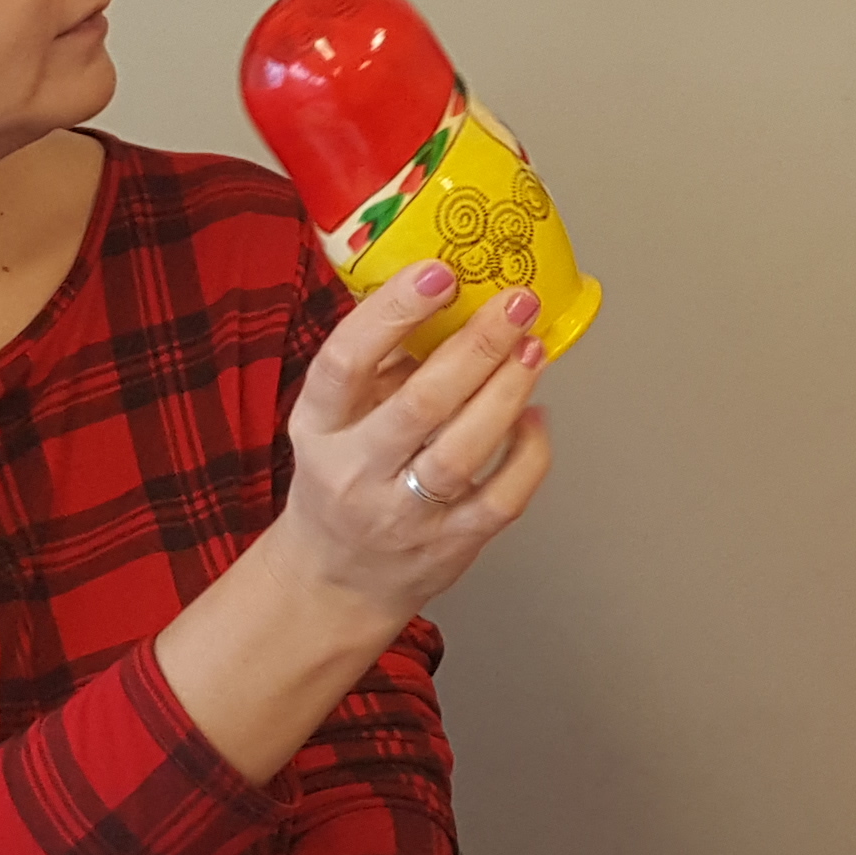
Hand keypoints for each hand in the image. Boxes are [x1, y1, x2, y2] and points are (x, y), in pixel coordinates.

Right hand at [158, 267, 551, 788]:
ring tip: (532, 347)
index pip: (345, 363)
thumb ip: (378, 365)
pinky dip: (529, 453)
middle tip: (516, 301)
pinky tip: (536, 415)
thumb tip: (447, 296)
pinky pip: (502, 497)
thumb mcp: (332, 420)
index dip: (391, 314)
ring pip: (464, 451)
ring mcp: (404, 515)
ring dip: (507, 392)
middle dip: (477, 345)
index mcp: (319, 428)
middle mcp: (356, 472)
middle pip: (420, 404)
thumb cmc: (342, 482)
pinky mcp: (450, 546)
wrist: (336, 580)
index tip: (437, 274)